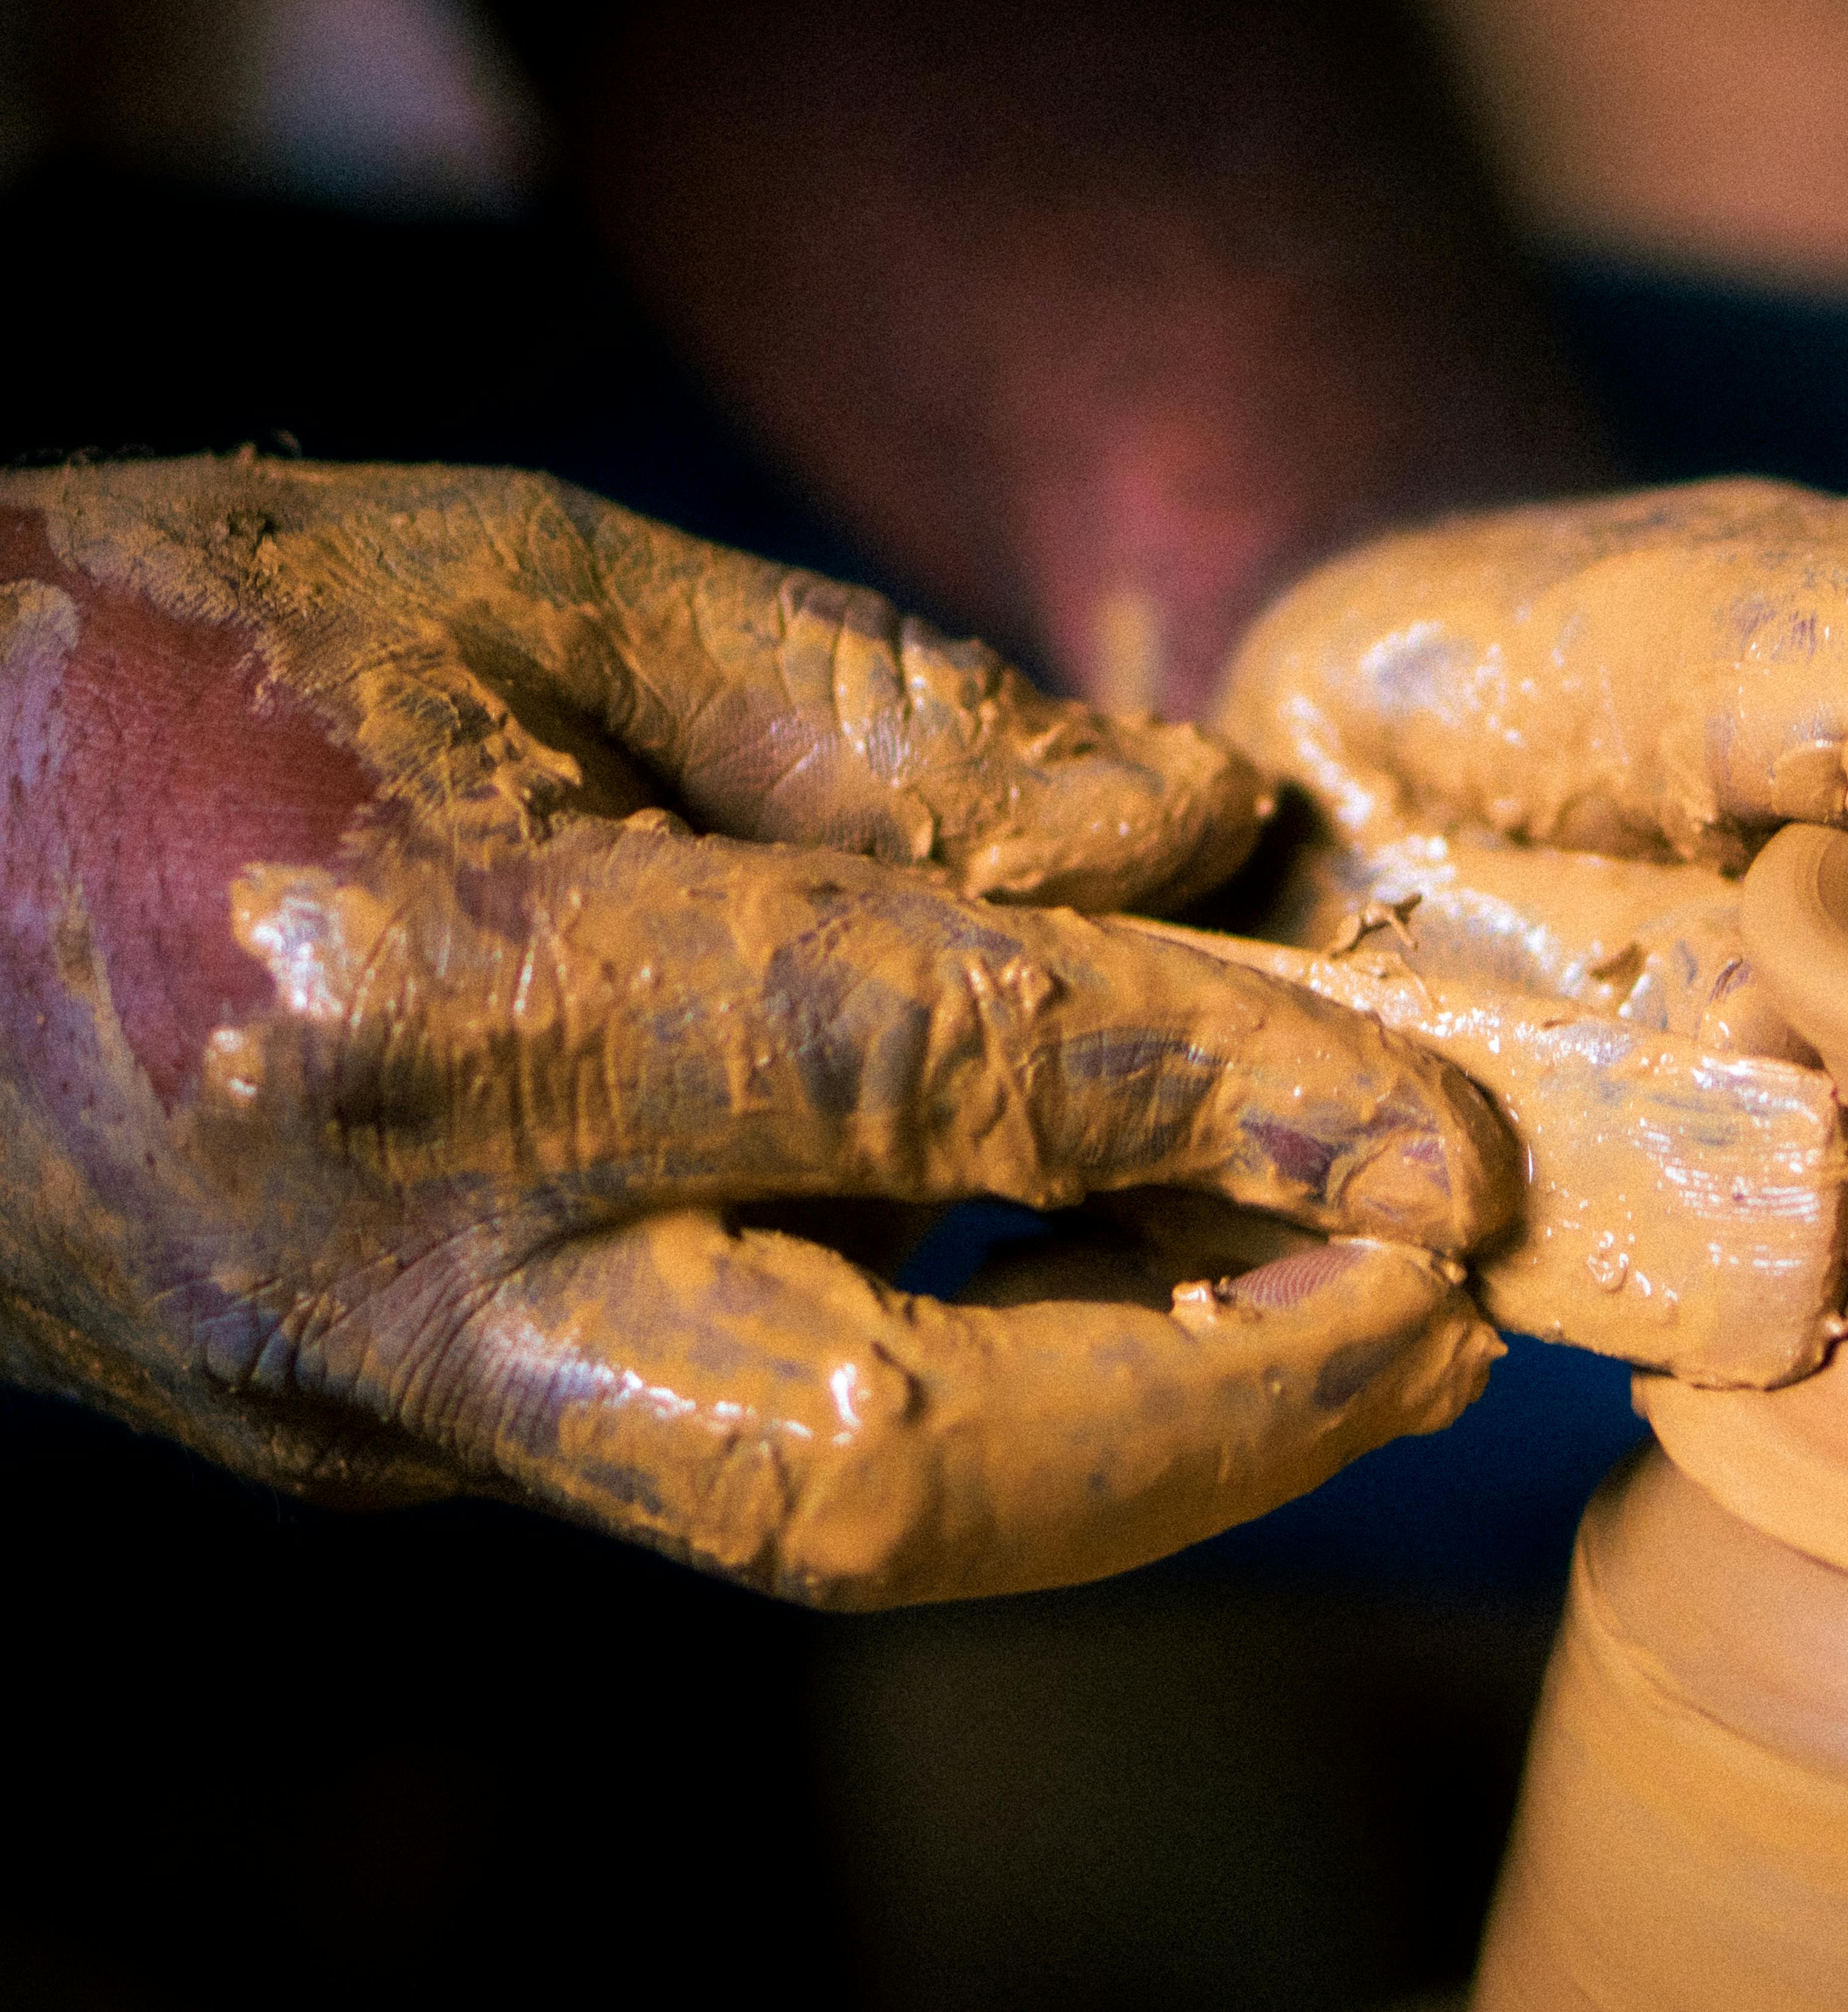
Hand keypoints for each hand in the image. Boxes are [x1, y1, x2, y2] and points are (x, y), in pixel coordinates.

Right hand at [0, 458, 1513, 1606]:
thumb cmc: (148, 634)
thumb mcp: (518, 578)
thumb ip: (882, 730)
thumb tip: (1189, 843)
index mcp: (410, 993)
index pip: (922, 1084)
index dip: (1218, 1105)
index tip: (1439, 1135)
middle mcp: (387, 1267)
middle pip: (884, 1469)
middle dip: (1217, 1418)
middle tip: (1447, 1321)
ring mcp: (372, 1407)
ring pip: (828, 1522)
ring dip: (1138, 1443)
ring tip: (1361, 1325)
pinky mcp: (385, 1449)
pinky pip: (742, 1450)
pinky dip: (978, 1396)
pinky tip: (1130, 1290)